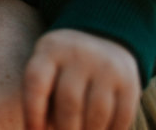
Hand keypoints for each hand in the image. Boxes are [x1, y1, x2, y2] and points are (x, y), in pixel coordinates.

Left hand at [23, 31, 138, 129]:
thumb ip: (38, 99)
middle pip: (69, 102)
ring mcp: (106, 66)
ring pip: (97, 114)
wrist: (103, 40)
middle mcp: (78, 54)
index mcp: (50, 50)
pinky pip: (121, 117)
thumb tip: (37, 129)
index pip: (36, 82)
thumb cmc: (62, 70)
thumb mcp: (46, 70)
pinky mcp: (128, 81)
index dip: (33, 112)